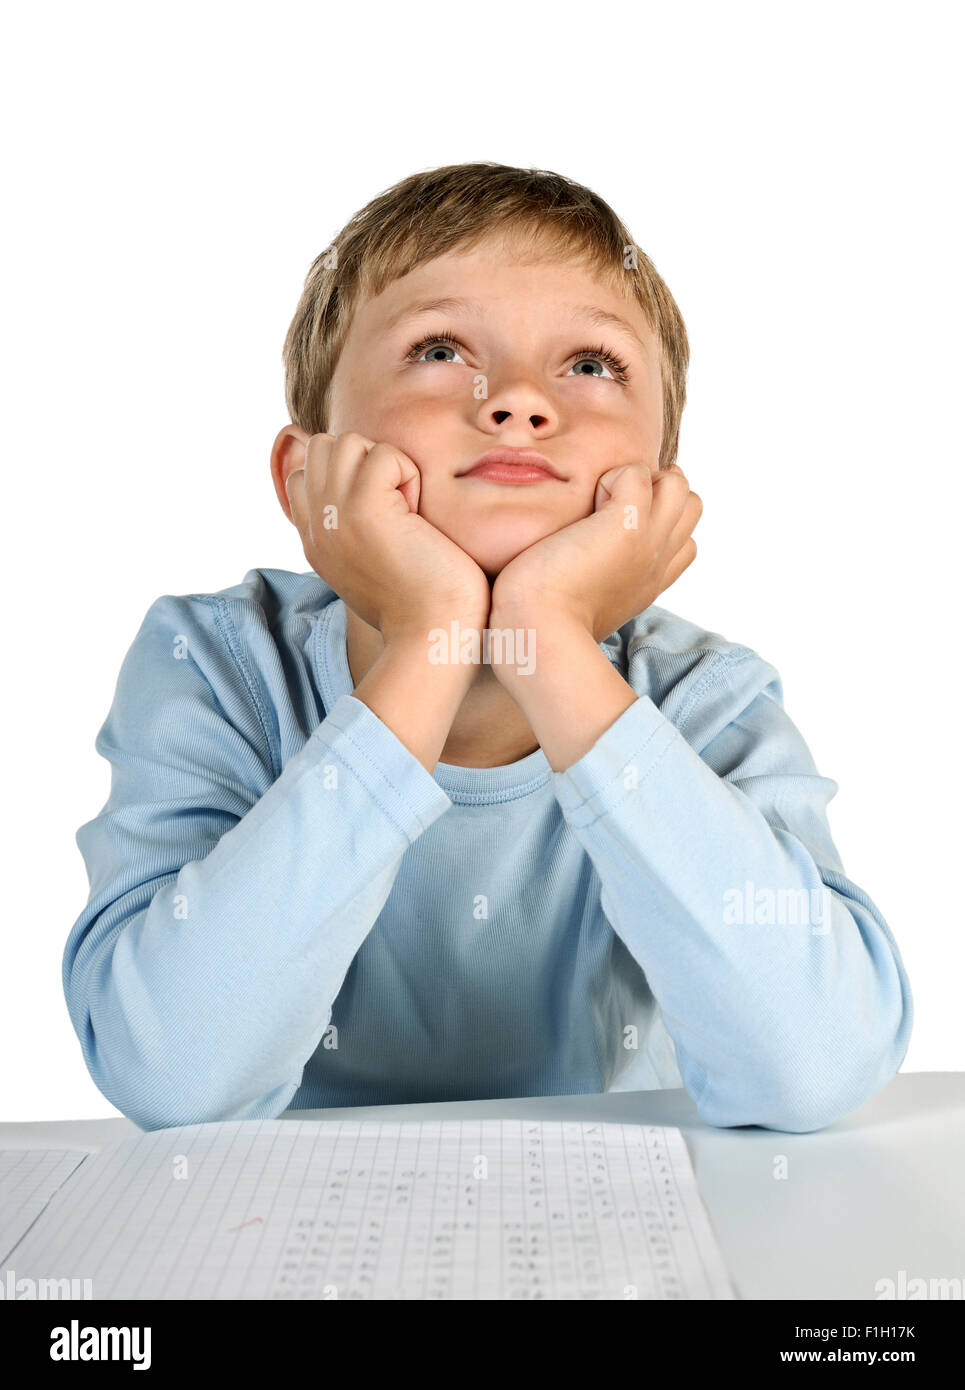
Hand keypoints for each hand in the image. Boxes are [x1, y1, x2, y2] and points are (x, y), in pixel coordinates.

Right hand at [285, 432, 490, 643]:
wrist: (432, 636)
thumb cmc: (422, 605)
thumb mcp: (373, 564)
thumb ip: (355, 531)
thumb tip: (376, 500)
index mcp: (314, 540)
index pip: (304, 474)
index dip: (346, 474)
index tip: (381, 511)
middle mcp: (316, 526)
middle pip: (322, 447)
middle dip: (364, 460)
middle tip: (395, 504)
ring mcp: (333, 515)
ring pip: (347, 441)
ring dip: (385, 463)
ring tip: (406, 507)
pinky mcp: (363, 508)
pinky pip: (384, 453)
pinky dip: (409, 474)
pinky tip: (418, 515)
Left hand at [490, 461, 701, 643]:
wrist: (536, 633)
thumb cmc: (541, 626)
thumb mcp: (578, 605)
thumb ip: (589, 584)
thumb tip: (569, 573)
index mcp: (648, 583)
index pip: (682, 543)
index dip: (657, 524)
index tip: (613, 529)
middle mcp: (657, 562)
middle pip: (690, 507)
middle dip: (657, 492)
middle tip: (608, 507)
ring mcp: (649, 542)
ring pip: (678, 485)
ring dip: (639, 480)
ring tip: (599, 503)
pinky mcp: (628, 524)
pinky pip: (637, 473)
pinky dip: (611, 477)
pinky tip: (585, 505)